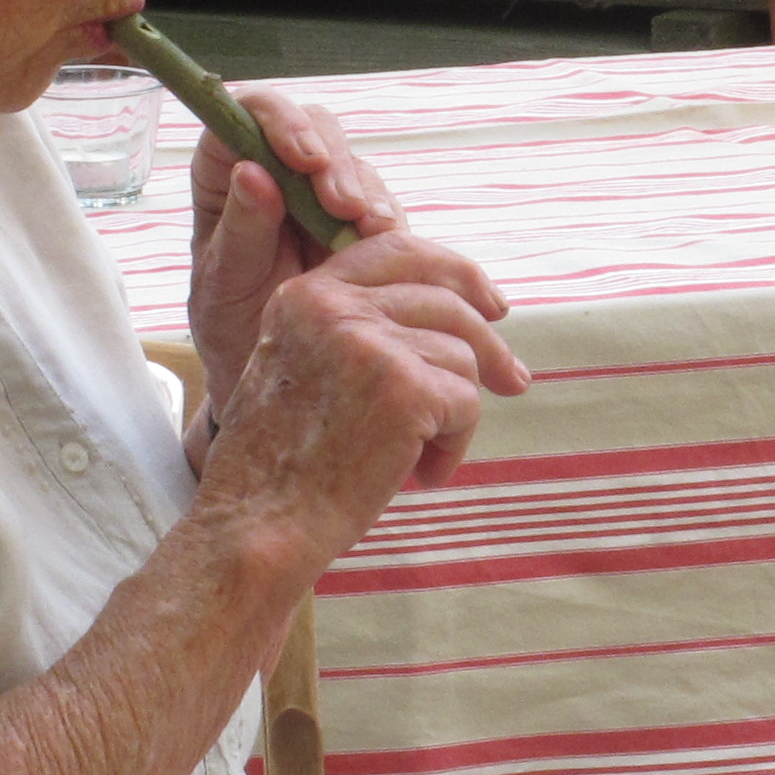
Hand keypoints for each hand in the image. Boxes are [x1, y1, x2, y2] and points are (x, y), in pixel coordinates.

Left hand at [187, 86, 423, 418]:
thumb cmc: (232, 330)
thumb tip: (251, 172)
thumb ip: (239, 232)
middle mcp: (278, 175)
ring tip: (373, 234)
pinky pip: (384, 209)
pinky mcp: (361, 226)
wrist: (275, 379)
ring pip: (355, 167)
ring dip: (368, 194)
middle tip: (346, 208)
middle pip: (314, 128)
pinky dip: (393, 225)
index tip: (304, 160)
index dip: (279, 121)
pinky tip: (393, 248)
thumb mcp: (223, 288)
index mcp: (226, 176)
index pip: (245, 115)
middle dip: (336, 161)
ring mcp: (324, 198)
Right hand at [194, 230, 532, 574]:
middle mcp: (334, 306)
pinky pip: (465, 403)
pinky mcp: (404, 388)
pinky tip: (420, 474)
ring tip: (420, 456)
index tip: (492, 305)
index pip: (398, 248)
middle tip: (515, 380)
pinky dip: (453, 445)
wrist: (260, 525)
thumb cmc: (285, 465)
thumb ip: (360, 331)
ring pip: (461, 357)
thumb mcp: (305, 369)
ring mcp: (370, 343)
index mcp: (306, 295)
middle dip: (490, 344)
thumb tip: (463, 319)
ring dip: (455, 413)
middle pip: (446, 300)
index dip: (457, 273)